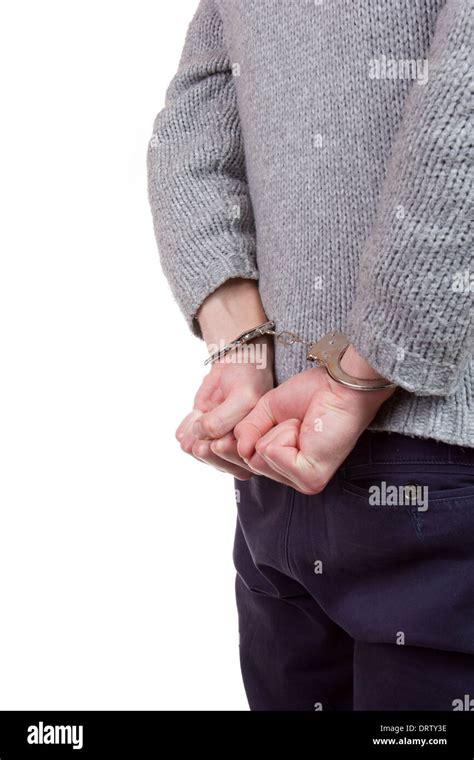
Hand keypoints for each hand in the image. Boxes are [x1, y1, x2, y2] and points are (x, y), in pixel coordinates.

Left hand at [176, 340, 272, 479]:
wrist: (234, 363)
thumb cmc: (247, 379)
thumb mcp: (243, 396)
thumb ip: (224, 420)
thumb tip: (199, 437)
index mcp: (259, 445)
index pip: (242, 465)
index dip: (227, 455)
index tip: (218, 443)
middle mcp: (241, 448)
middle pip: (221, 464)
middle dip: (207, 451)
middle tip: (200, 436)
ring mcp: (220, 442)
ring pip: (202, 455)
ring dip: (194, 441)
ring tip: (194, 424)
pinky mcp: (202, 433)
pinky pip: (188, 442)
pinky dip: (185, 431)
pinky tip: (191, 420)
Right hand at [234, 347, 395, 493]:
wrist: (339, 386)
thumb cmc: (311, 394)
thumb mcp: (266, 411)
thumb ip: (246, 431)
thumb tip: (239, 450)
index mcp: (287, 465)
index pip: (247, 460)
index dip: (251, 435)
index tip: (280, 421)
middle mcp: (295, 478)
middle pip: (250, 461)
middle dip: (267, 432)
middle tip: (296, 423)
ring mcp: (303, 482)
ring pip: (259, 458)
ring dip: (278, 432)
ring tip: (303, 427)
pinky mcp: (310, 478)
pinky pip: (271, 453)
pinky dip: (285, 434)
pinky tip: (306, 431)